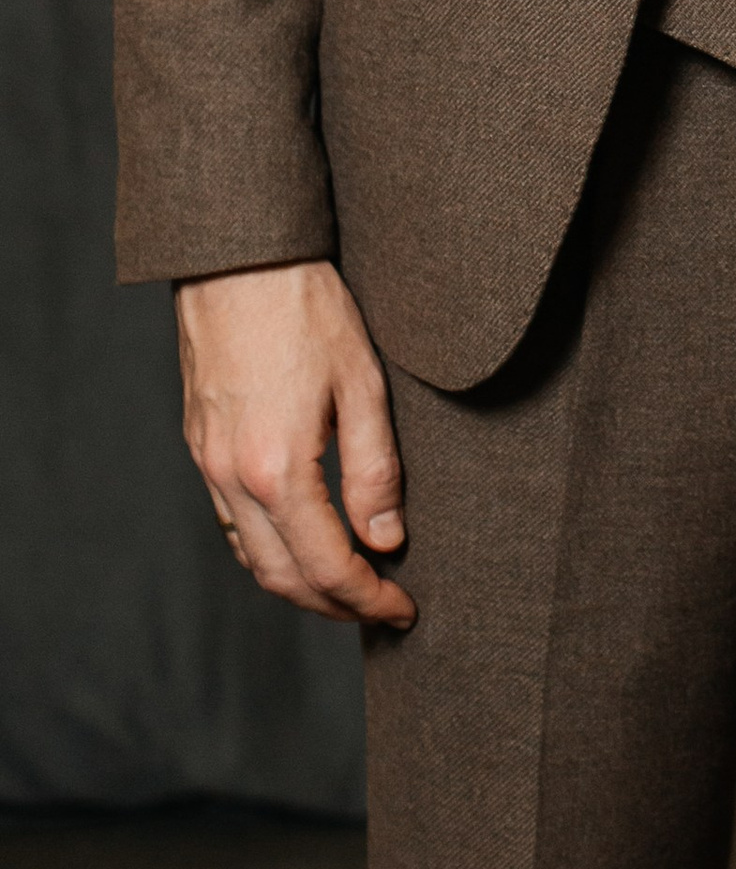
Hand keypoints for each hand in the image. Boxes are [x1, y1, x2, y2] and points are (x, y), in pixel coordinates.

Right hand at [175, 258, 414, 627]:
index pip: (327, 565)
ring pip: (251, 556)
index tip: (402, 609)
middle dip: (333, 605)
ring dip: (298, 584)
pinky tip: (299, 543)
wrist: (237, 259)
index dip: (367, 598)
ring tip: (347, 585)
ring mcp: (208, 463)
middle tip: (380, 609)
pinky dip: (267, 550)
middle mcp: (231, 477)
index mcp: (276, 468)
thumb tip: (385, 538)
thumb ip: (374, 470)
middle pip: (282, 577)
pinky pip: (231, 523)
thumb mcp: (361, 383)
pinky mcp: (200, 445)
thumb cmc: (306, 308)